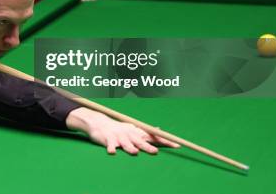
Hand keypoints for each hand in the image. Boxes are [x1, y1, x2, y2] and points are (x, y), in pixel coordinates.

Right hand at [65, 107, 179, 154]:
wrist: (99, 123)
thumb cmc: (119, 129)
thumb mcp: (133, 129)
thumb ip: (145, 132)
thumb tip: (159, 130)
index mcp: (136, 132)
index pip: (152, 136)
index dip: (164, 141)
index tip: (176, 145)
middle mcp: (129, 134)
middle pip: (140, 141)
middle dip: (147, 147)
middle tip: (155, 152)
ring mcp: (119, 137)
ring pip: (126, 143)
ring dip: (130, 148)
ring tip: (134, 152)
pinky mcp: (108, 139)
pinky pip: (110, 145)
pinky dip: (111, 148)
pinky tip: (112, 152)